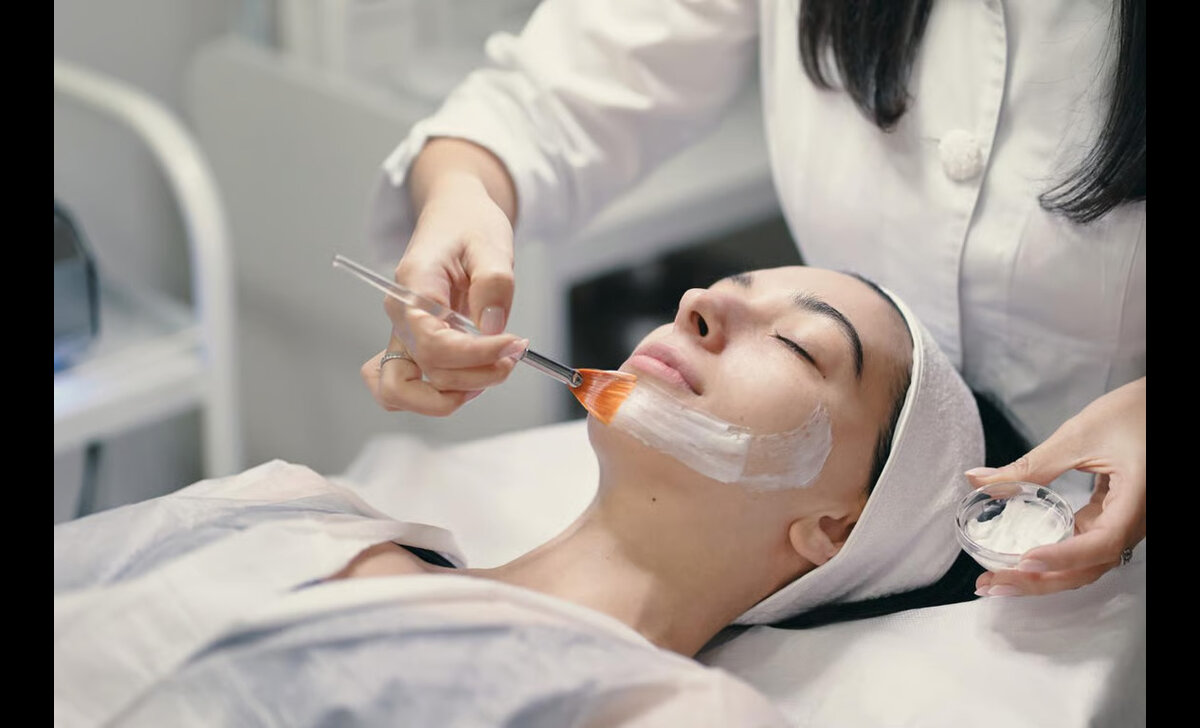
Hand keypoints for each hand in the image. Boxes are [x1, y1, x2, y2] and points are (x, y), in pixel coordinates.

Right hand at [362, 167, 524, 415]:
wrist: (453, 216)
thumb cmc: (468, 225)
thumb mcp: (490, 242)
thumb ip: (493, 284)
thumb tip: (492, 329)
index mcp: (414, 288)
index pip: (435, 344)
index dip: (477, 355)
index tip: (515, 345)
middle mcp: (401, 317)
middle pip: (425, 374)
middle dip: (476, 377)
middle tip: (513, 355)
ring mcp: (403, 335)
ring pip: (405, 392)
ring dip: (455, 394)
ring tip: (495, 368)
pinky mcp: (415, 346)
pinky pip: (406, 387)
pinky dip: (435, 396)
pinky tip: (472, 379)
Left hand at [965, 377, 1144, 596]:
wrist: (1156, 405)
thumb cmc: (1133, 413)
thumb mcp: (1078, 436)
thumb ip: (1031, 465)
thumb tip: (978, 480)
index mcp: (1136, 502)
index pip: (1101, 544)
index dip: (1063, 557)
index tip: (1026, 560)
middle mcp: (1134, 521)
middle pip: (1089, 566)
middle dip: (1040, 580)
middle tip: (992, 582)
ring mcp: (1123, 522)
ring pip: (1085, 563)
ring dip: (1042, 576)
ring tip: (998, 580)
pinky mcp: (1111, 517)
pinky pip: (1083, 546)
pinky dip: (1052, 557)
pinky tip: (1020, 560)